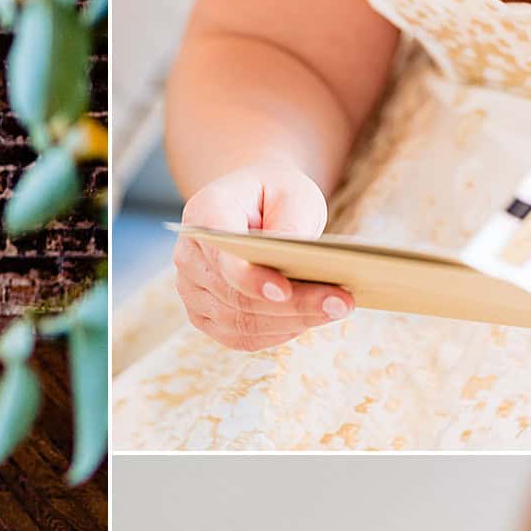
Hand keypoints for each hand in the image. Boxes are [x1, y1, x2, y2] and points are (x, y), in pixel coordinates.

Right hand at [174, 163, 350, 350]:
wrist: (255, 206)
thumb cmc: (276, 195)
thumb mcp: (293, 192)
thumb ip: (292, 222)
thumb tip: (297, 264)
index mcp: (204, 214)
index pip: (221, 254)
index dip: (249, 277)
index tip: (284, 290)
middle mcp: (189, 256)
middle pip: (236, 296)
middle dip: (292, 304)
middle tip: (341, 302)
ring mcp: (192, 290)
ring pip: (241, 322)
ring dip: (292, 322)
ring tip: (337, 309)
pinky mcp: (206, 316)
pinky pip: (242, 337)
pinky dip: (280, 333)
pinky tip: (311, 320)